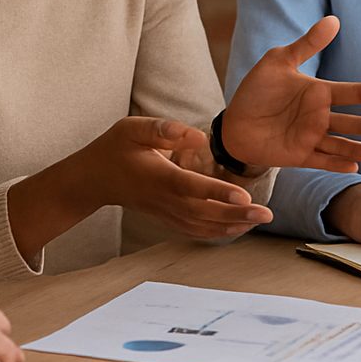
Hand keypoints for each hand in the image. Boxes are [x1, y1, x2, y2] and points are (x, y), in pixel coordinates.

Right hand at [92, 116, 272, 238]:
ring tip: (260, 221)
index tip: (244, 197)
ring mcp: (166, 213)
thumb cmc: (115, 148)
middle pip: (204, 212)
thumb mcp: (133, 128)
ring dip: (233, 226)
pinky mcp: (167, 219)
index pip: (192, 187)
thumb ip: (164, 130)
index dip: (218, 193)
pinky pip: (195, 230)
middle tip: (267, 215)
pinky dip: (217, 233)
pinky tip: (237, 228)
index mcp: (159, 176)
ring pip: (202, 226)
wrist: (94, 179)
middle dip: (237, 215)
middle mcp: (164, 199)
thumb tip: (198, 136)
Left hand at [222, 15, 360, 171]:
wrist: (234, 122)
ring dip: (357, 148)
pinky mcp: (300, 156)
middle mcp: (320, 117)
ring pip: (340, 144)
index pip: (346, 93)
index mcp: (318, 93)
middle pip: (350, 122)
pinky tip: (352, 167)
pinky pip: (321, 161)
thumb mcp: (279, 62)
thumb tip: (333, 20)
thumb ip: (307, 44)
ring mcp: (311, 138)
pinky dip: (336, 164)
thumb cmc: (258, 90)